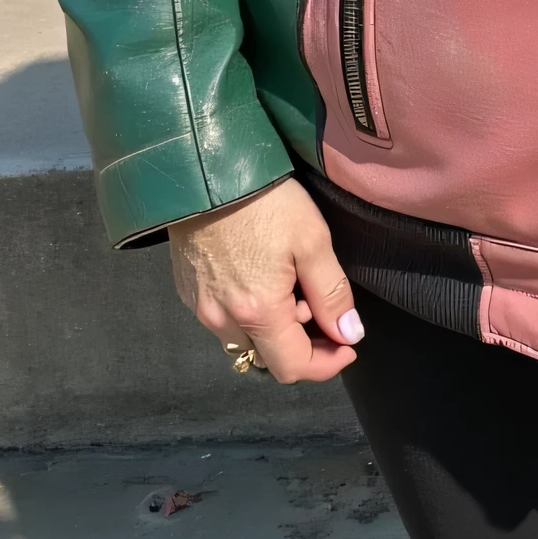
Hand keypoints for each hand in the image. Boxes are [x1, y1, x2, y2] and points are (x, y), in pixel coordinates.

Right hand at [169, 181, 365, 382]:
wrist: (207, 171)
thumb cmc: (265, 202)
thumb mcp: (313, 241)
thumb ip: (332, 294)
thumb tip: (349, 335)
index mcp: (257, 313)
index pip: (293, 367)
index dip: (326, 364)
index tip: (347, 344)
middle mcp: (222, 320)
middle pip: (267, 358)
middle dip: (300, 343)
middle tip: (315, 302)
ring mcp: (200, 306)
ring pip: (244, 340)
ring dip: (272, 328)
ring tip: (286, 283)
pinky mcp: (187, 290)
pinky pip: (223, 320)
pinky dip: (247, 313)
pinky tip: (258, 277)